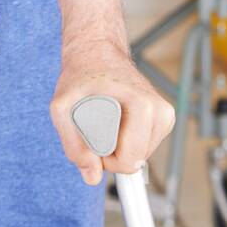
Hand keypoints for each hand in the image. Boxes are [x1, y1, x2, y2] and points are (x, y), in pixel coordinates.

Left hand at [50, 38, 175, 185]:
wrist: (96, 51)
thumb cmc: (80, 74)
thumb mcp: (62, 106)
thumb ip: (72, 144)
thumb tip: (92, 176)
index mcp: (143, 106)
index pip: (129, 161)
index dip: (103, 158)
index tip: (90, 134)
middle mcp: (161, 111)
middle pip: (134, 161)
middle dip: (111, 153)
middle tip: (94, 125)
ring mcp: (165, 114)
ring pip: (140, 157)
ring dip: (118, 147)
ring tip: (105, 119)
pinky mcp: (164, 118)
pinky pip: (143, 147)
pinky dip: (126, 141)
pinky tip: (116, 120)